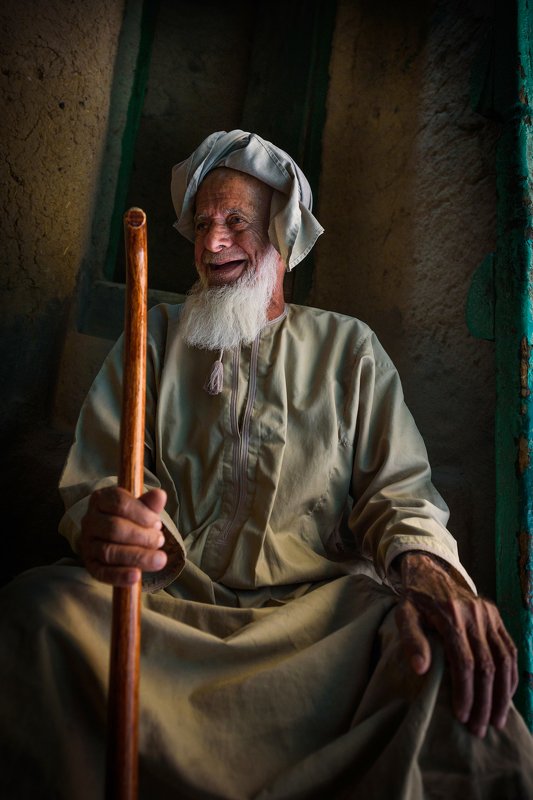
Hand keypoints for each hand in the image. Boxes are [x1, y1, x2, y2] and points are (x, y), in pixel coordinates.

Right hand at [80, 486, 167, 586]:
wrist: (110, 537)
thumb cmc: (129, 518)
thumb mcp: (140, 508)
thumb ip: (149, 503)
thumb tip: (160, 495)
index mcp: (100, 499)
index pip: (119, 503)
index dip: (142, 514)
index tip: (157, 523)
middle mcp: (89, 521)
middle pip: (114, 528)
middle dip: (142, 536)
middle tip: (160, 541)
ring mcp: (87, 544)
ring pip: (108, 552)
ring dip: (137, 556)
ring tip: (159, 559)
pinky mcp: (90, 565)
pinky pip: (102, 572)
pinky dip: (120, 576)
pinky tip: (136, 576)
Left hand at [395, 552, 517, 737]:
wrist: (430, 570)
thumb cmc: (414, 599)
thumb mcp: (404, 614)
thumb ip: (411, 640)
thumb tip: (420, 669)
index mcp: (450, 615)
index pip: (464, 662)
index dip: (465, 693)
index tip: (462, 716)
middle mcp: (474, 614)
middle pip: (487, 666)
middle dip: (485, 701)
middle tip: (479, 728)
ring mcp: (488, 614)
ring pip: (504, 660)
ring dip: (503, 694)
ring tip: (496, 720)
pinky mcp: (496, 615)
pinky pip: (510, 648)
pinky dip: (511, 674)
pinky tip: (506, 695)